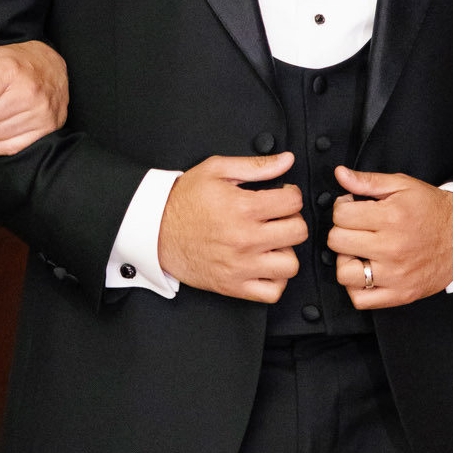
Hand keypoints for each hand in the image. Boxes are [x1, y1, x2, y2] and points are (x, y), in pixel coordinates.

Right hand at [159, 153, 306, 301]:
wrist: (155, 230)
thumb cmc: (184, 200)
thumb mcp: (216, 170)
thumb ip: (256, 165)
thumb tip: (287, 160)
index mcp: (243, 207)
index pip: (293, 202)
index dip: (290, 194)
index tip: (281, 196)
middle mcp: (245, 239)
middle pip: (297, 232)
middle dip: (292, 220)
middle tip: (278, 218)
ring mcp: (240, 266)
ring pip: (290, 265)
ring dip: (286, 252)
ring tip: (272, 243)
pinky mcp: (233, 286)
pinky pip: (273, 292)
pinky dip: (276, 281)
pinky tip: (266, 265)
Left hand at [327, 165, 452, 309]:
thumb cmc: (434, 210)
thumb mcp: (403, 185)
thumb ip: (368, 181)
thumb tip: (340, 174)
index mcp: (391, 218)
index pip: (340, 215)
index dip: (342, 207)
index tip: (352, 209)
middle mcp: (392, 248)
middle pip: (337, 242)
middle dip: (342, 231)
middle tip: (356, 229)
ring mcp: (395, 274)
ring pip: (344, 273)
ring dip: (346, 261)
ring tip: (358, 253)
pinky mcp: (401, 294)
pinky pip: (361, 300)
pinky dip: (356, 288)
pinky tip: (365, 274)